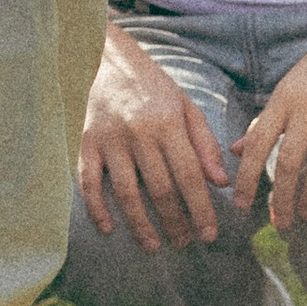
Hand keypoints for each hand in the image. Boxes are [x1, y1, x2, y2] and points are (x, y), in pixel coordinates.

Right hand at [79, 26, 232, 250]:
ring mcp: (110, 140)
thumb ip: (204, 143)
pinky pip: (89, 183)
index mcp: (167, 123)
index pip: (189, 175)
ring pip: (127, 193)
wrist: (105, 59)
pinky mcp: (86, 143)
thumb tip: (220, 182)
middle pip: (160, 189)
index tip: (208, 234)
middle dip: (175, 222)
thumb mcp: (185, 106)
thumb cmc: (151, 85)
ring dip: (141, 225)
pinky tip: (109, 228)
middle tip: (183, 243)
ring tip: (153, 246)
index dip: (200, 208)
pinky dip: (97, 208)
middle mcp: (139, 133)